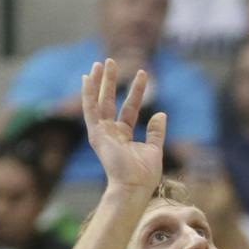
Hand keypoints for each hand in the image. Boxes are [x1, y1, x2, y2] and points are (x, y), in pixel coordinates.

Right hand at [81, 60, 165, 192]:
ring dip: (98, 82)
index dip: (135, 91)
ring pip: (98, 101)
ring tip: (100, 63)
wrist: (135, 186)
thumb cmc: (144, 174)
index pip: (129, 107)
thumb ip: (156, 131)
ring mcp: (101, 132)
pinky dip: (88, 94)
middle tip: (111, 61)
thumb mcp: (154, 148)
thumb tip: (161, 114)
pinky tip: (87, 78)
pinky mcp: (96, 134)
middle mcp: (110, 131)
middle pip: (109, 101)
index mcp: (123, 135)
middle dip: (110, 81)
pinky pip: (90, 110)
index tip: (142, 74)